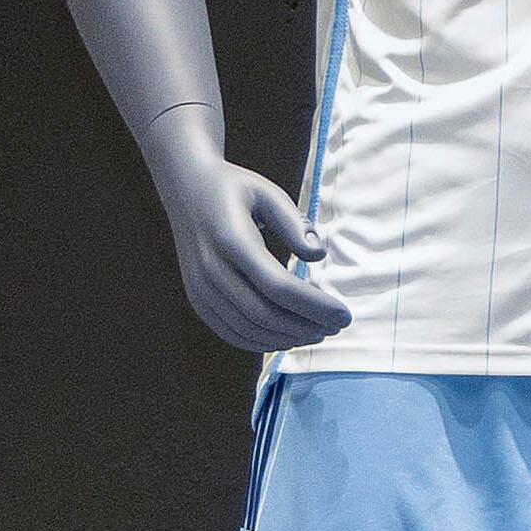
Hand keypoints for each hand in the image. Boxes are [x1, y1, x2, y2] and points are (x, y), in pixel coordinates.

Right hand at [158, 149, 348, 352]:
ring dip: (285, 338)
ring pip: (246, 327)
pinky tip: (286, 338)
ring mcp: (200, 287)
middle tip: (337, 327)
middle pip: (263, 313)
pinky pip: (228, 330)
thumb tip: (319, 255)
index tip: (344, 315)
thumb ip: (295, 224)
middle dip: (305, 326)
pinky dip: (260, 342)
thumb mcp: (269, 194)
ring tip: (317, 333)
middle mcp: (211, 269)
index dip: (314, 306)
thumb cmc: (236, 189)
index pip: (278, 287)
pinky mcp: (196, 297)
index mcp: (232, 241)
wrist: (187, 189)